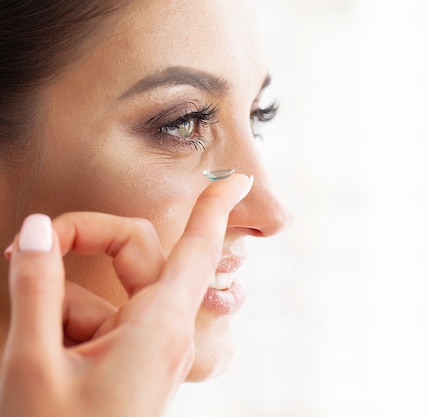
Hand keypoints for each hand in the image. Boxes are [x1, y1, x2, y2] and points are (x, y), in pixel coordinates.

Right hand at [0, 174, 251, 416]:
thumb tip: (34, 231)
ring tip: (32, 340)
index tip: (235, 179)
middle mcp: (166, 330)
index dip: (214, 208)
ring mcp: (152, 345)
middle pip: (137, 253)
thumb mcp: (33, 361)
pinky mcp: (135, 357)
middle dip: (83, 243)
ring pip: (111, 290)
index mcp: (158, 326)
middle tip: (25, 251)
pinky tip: (44, 353)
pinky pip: (106, 318)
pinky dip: (70, 323)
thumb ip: (36, 287)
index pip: (195, 250)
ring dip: (63, 302)